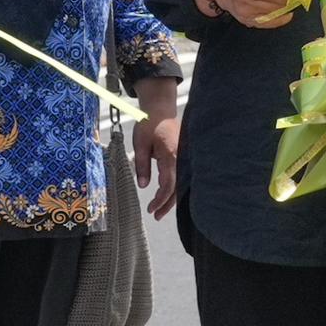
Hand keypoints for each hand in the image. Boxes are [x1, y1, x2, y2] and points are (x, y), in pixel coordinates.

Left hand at [132, 86, 183, 216]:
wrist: (160, 108)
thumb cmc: (149, 123)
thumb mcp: (140, 144)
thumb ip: (142, 166)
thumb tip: (144, 186)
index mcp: (171, 155)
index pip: (168, 185)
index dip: (160, 200)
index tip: (151, 209)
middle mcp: (182, 158)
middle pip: (178, 188)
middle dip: (168, 204)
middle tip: (157, 216)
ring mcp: (185, 157)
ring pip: (182, 183)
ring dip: (172, 198)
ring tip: (161, 210)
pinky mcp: (184, 156)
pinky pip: (182, 176)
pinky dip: (176, 188)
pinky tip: (168, 195)